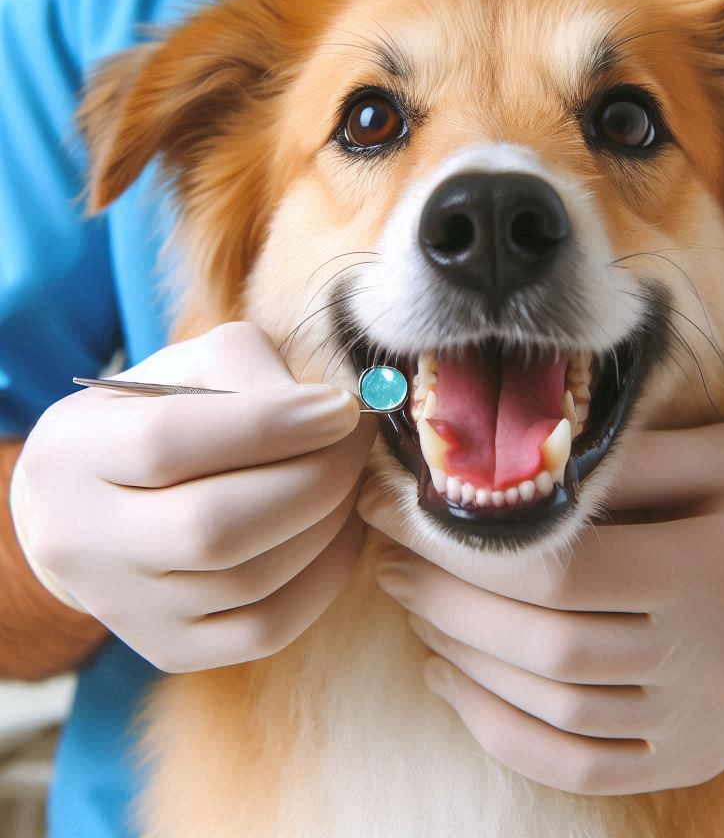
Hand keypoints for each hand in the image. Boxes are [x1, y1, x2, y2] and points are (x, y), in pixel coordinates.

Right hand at [11, 322, 376, 672]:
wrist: (97, 508)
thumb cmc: (160, 418)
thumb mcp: (188, 369)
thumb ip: (249, 371)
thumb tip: (330, 413)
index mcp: (69, 453)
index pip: (167, 442)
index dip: (269, 424)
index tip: (341, 408)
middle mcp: (79, 541)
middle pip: (212, 526)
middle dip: (314, 479)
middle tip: (357, 442)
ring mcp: (123, 608)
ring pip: (249, 580)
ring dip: (327, 523)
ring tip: (349, 479)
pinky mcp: (169, 650)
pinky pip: (267, 629)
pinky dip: (324, 576)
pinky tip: (340, 530)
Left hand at [358, 424, 723, 794]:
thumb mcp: (722, 456)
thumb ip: (627, 461)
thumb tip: (510, 469)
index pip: (564, 572)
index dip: (466, 549)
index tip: (400, 515)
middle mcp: (720, 658)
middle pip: (547, 646)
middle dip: (446, 602)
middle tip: (389, 560)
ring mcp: (705, 725)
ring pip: (553, 708)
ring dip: (463, 659)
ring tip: (414, 607)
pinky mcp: (690, 761)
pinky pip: (576, 765)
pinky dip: (500, 728)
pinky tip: (454, 679)